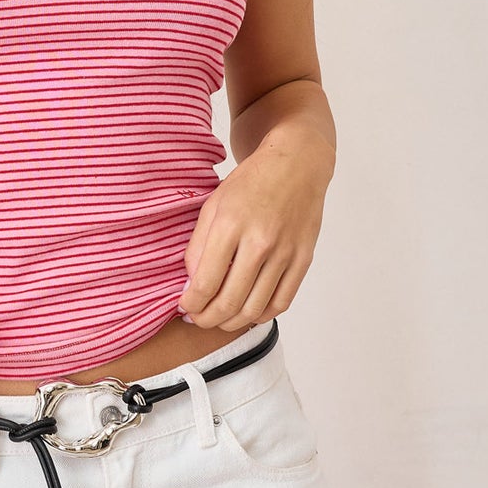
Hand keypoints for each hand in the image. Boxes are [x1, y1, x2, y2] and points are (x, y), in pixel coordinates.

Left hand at [177, 133, 333, 331]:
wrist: (296, 164)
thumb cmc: (251, 183)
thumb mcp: (213, 205)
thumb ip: (198, 245)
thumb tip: (191, 284)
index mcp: (231, 224)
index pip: (205, 282)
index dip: (190, 304)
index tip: (184, 307)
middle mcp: (260, 242)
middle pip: (229, 302)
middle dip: (207, 319)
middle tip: (197, 319)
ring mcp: (285, 253)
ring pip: (254, 309)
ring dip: (231, 322)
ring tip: (219, 319)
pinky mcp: (303, 259)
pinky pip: (281, 302)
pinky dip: (261, 315)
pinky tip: (247, 312)